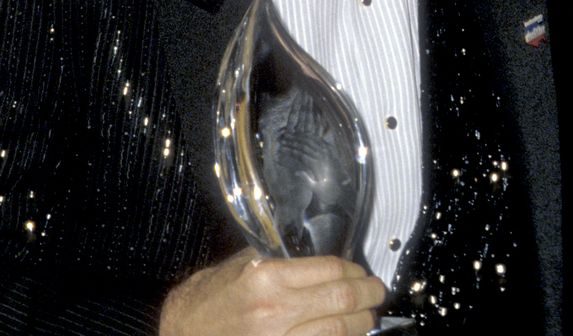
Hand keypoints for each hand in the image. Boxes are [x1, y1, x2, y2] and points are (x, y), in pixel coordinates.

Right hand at [159, 248, 385, 335]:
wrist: (181, 332)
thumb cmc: (211, 298)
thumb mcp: (244, 266)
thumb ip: (282, 259)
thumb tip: (323, 257)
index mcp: (268, 279)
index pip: (331, 269)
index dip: (355, 270)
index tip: (362, 272)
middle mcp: (275, 312)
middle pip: (342, 301)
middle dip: (368, 296)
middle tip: (377, 293)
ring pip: (337, 332)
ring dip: (361, 324)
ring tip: (367, 317)